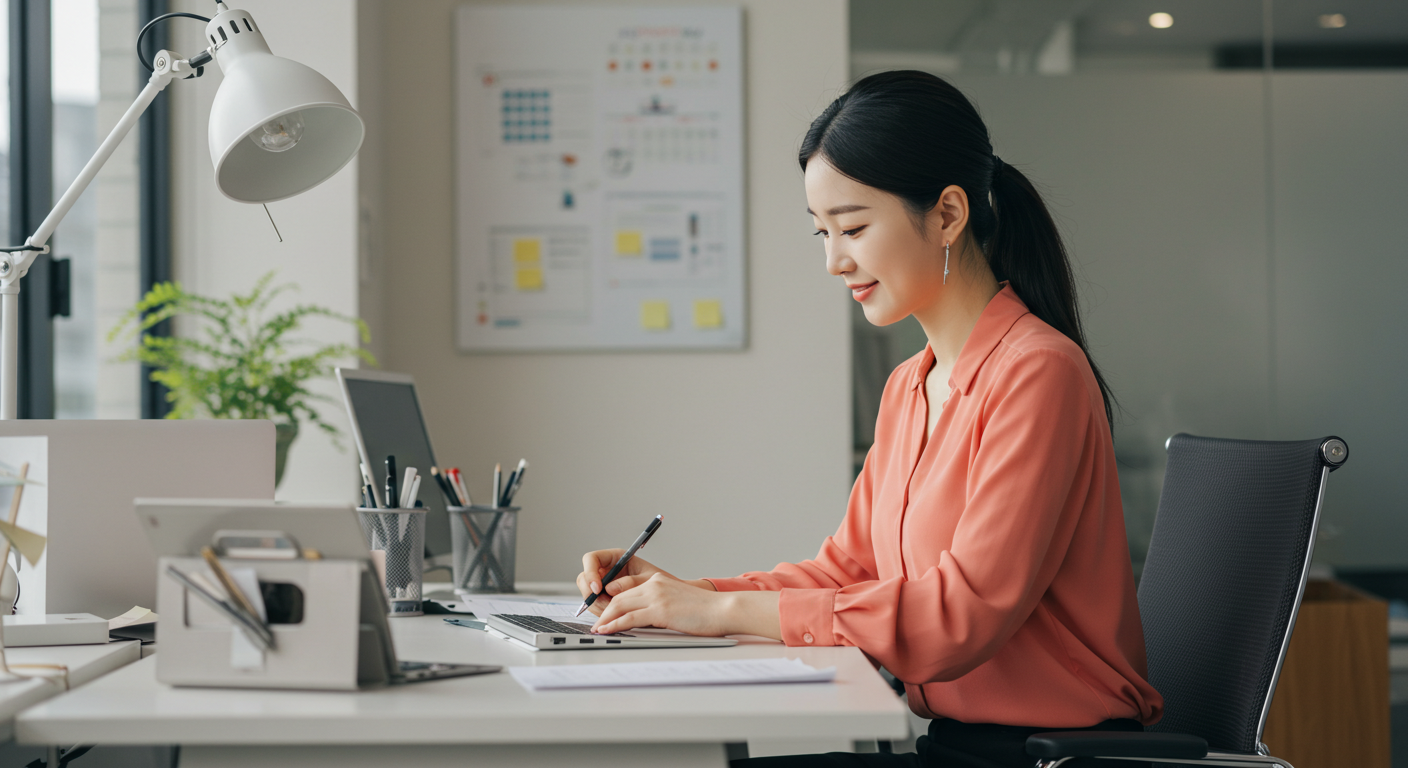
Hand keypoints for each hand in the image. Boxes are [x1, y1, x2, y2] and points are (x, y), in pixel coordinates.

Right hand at [575, 549, 676, 616]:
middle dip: (591, 594)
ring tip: (617, 612)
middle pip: (584, 579)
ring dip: (598, 606)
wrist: (669, 599)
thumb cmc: (662, 584)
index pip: (591, 559)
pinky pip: (595, 606)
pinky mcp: (605, 600)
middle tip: (605, 604)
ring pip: (588, 595)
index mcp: (616, 558)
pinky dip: (603, 613)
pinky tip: (616, 616)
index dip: (590, 573)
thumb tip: (610, 588)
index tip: (597, 588)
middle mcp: (607, 571)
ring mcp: (604, 586)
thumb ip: (631, 582)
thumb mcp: (649, 580)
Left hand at [593, 573, 779, 639]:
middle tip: (596, 622)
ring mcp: (656, 596)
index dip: (612, 602)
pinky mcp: (659, 610)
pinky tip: (606, 630)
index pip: (626, 590)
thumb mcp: (678, 602)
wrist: (723, 610)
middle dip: (604, 610)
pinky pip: (629, 617)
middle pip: (619, 596)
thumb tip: (646, 619)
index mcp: (658, 580)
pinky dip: (614, 624)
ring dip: (605, 618)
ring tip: (597, 629)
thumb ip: (660, 606)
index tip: (604, 613)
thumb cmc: (706, 611)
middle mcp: (654, 584)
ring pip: (620, 605)